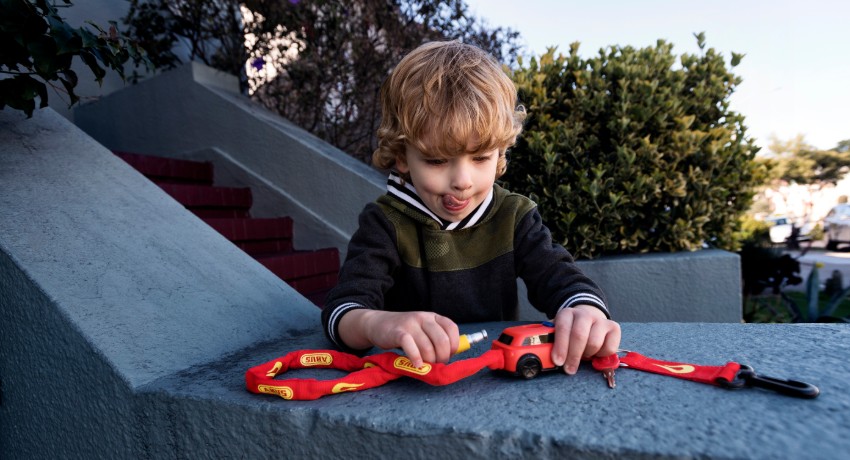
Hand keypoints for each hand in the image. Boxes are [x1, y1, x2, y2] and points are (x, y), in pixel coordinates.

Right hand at [340, 310, 459, 367]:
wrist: (378, 324)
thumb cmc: (405, 331)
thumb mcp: (423, 330)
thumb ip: (436, 339)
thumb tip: (451, 356)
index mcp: (433, 317)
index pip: (451, 328)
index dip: (453, 345)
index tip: (448, 355)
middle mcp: (424, 318)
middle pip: (441, 340)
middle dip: (442, 357)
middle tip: (436, 364)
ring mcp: (410, 324)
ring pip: (427, 347)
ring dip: (429, 361)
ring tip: (425, 366)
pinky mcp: (398, 333)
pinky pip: (410, 346)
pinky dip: (416, 358)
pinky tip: (417, 365)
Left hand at [551, 305, 620, 374]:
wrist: (588, 321)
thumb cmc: (570, 333)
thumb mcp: (558, 334)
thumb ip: (553, 344)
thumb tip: (547, 359)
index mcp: (567, 314)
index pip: (563, 328)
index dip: (560, 346)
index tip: (558, 361)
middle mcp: (584, 314)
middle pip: (579, 335)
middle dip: (573, 355)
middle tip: (569, 369)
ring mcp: (600, 320)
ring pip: (594, 343)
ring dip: (587, 355)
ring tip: (583, 355)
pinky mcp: (614, 327)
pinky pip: (609, 348)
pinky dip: (601, 355)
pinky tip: (596, 352)